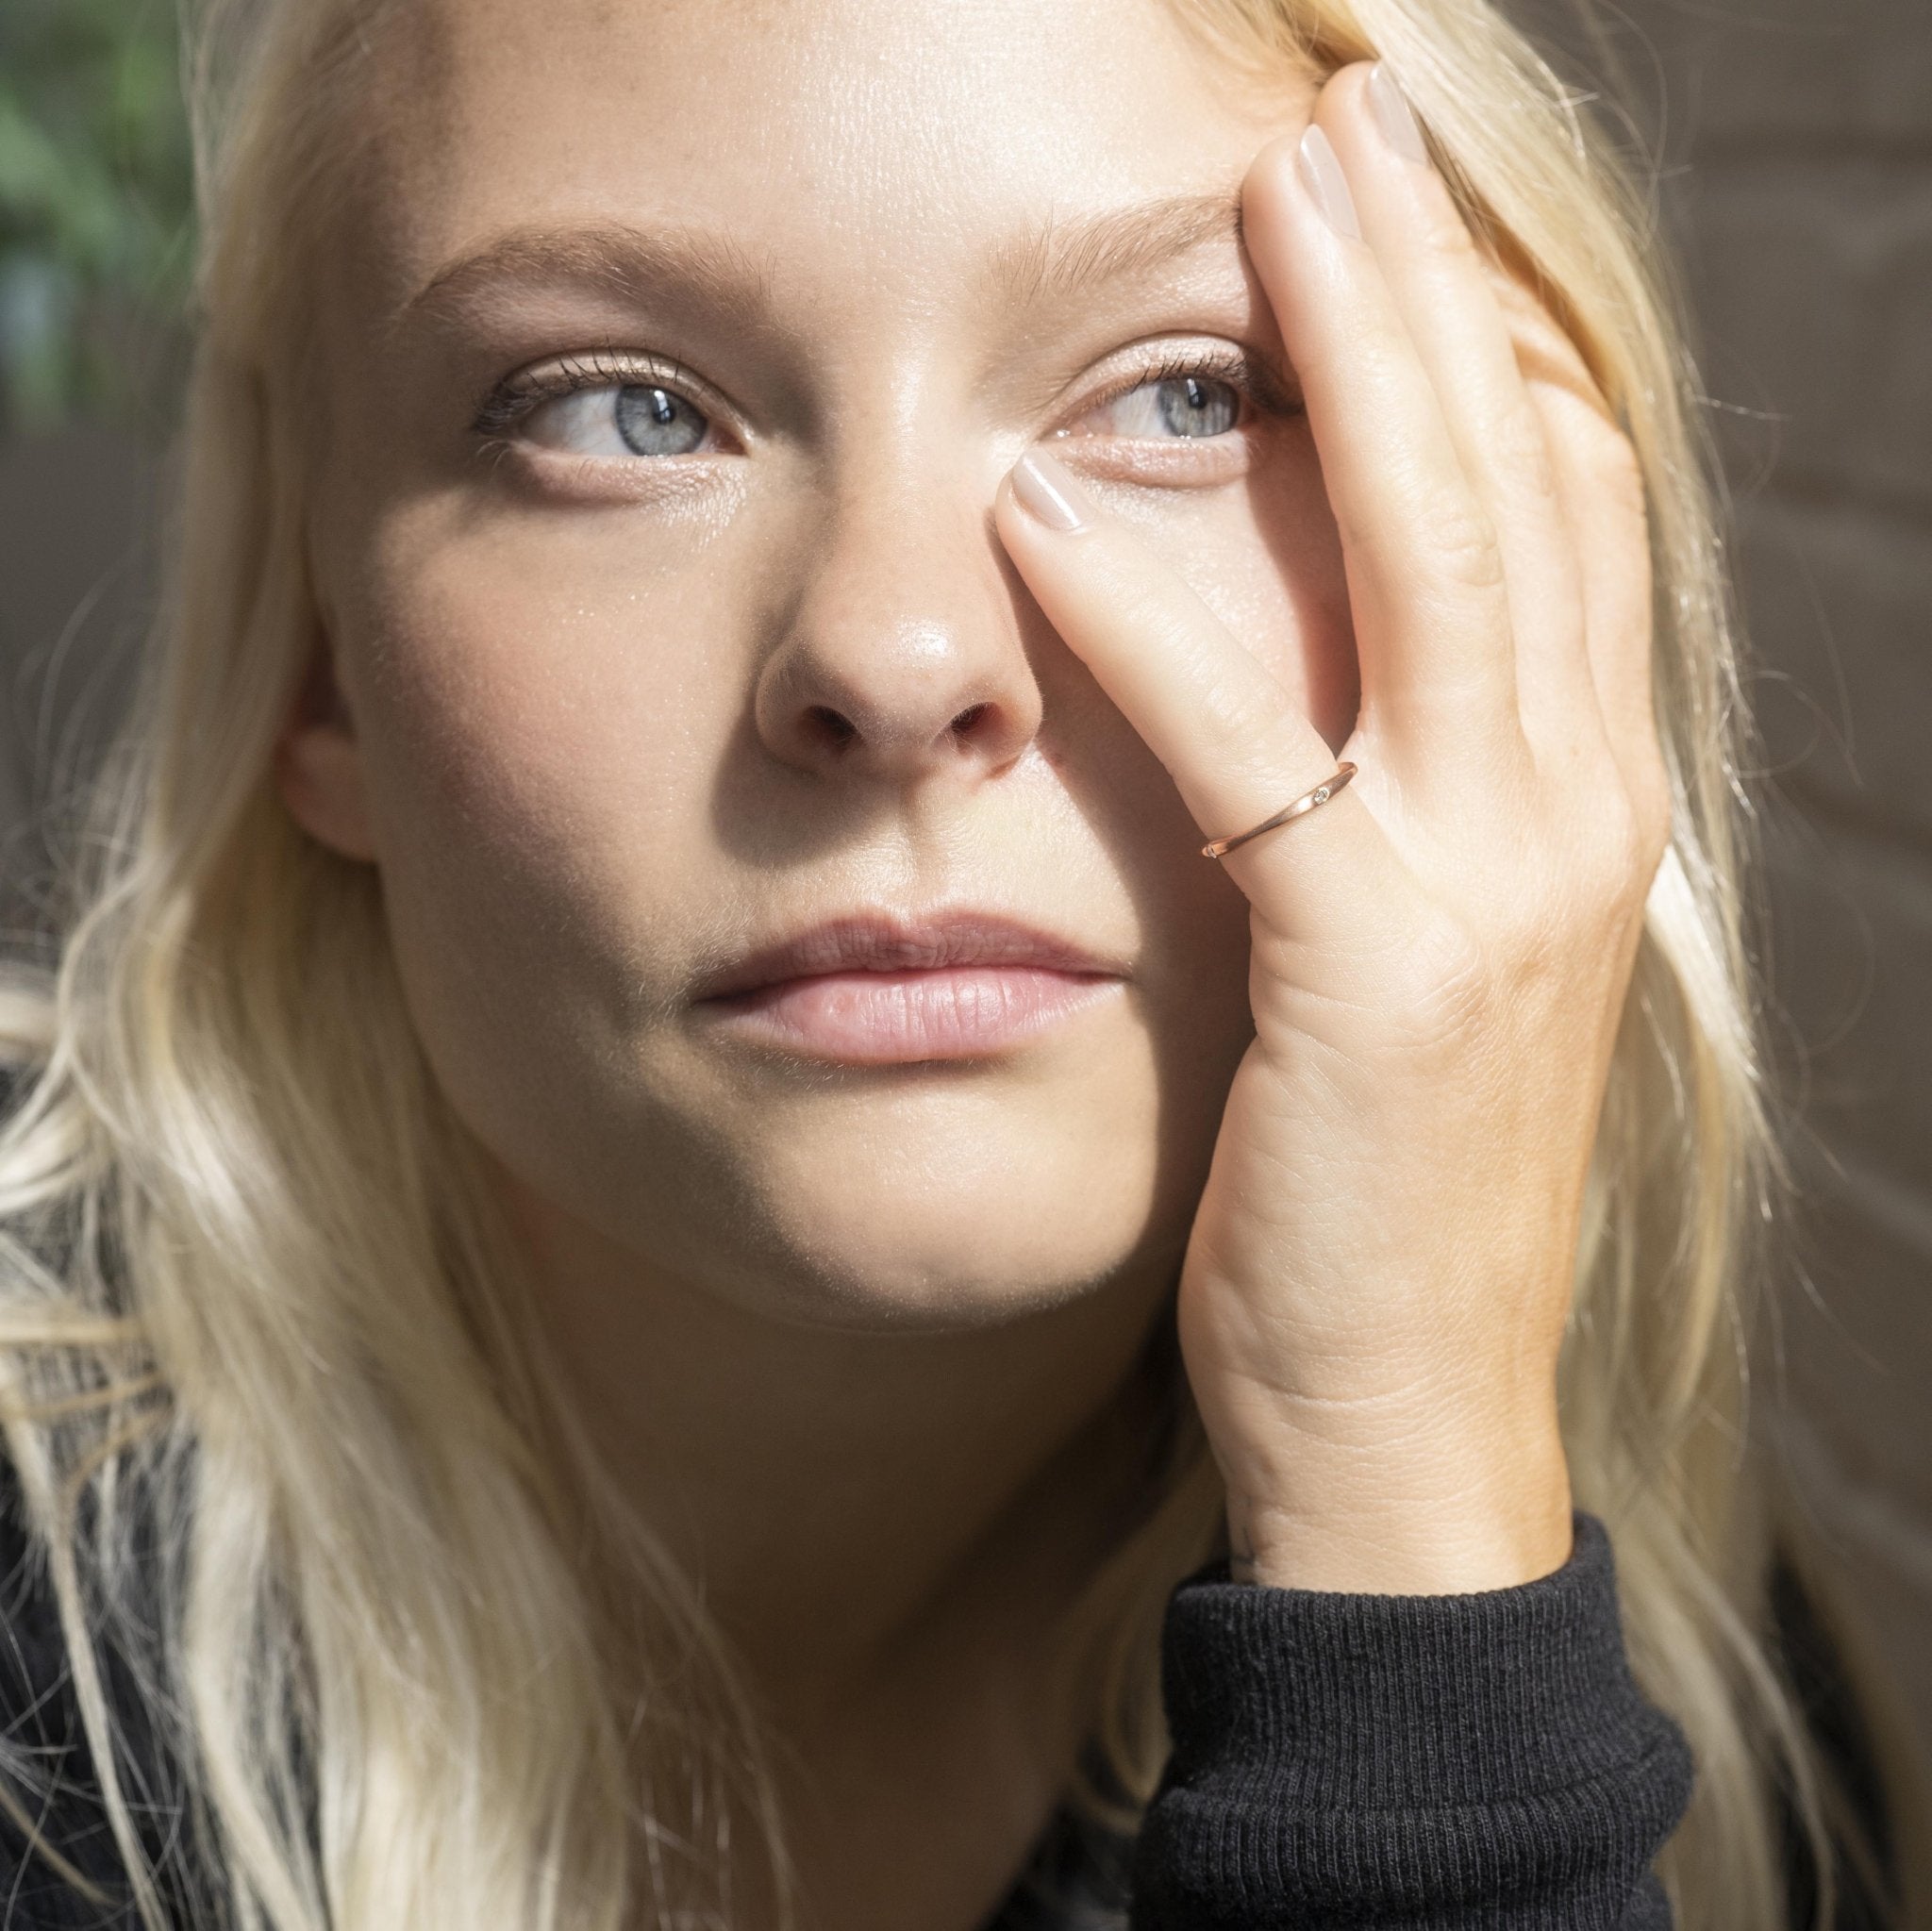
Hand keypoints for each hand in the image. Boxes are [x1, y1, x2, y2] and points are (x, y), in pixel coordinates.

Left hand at [992, 63, 1668, 1594]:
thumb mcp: (1414, 966)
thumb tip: (1317, 675)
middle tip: (1359, 127)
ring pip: (1444, 566)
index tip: (1407, 217)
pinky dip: (1159, 625)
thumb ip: (1395, 809)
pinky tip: (1052, 512)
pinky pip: (1261, 758)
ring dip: (1356, 368)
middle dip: (1442, 291)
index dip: (1502, 344)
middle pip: (1525, 487)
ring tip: (1279, 201)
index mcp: (1587, 807)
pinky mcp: (1377, 980)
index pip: (1574, 516)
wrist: (1407, 1409)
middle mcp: (1574, 819)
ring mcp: (1497, 892)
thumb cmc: (1378, 1191)